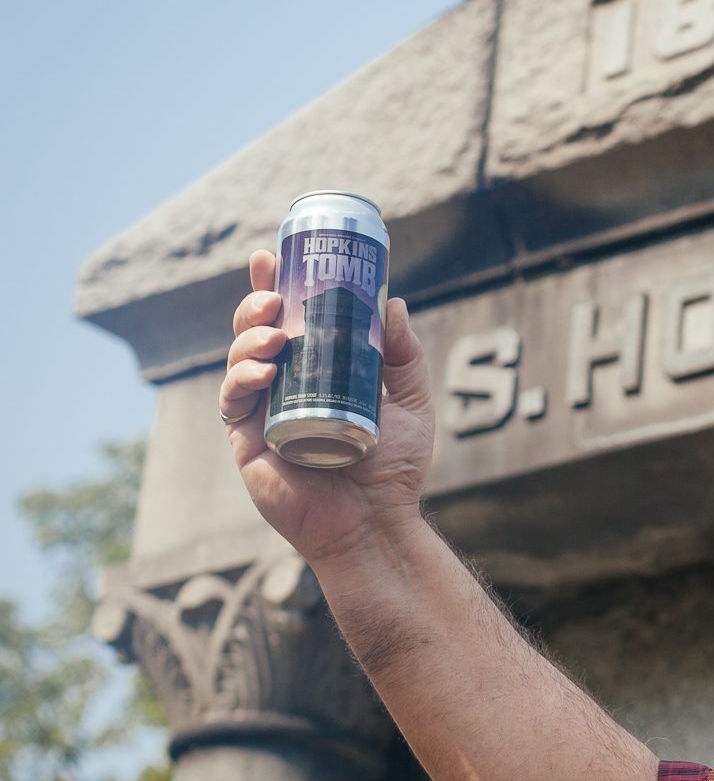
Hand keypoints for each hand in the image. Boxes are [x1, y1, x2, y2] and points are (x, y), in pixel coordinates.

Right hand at [220, 249, 436, 568]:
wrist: (378, 524)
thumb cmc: (396, 470)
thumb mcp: (412, 403)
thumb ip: (405, 356)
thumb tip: (394, 303)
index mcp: (315, 374)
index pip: (287, 321)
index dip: (272, 287)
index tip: (270, 256)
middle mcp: (284, 390)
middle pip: (254, 334)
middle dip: (254, 304)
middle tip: (271, 293)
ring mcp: (263, 416)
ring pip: (238, 362)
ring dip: (248, 338)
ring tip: (275, 332)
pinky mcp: (249, 444)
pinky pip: (233, 404)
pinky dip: (241, 381)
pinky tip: (261, 370)